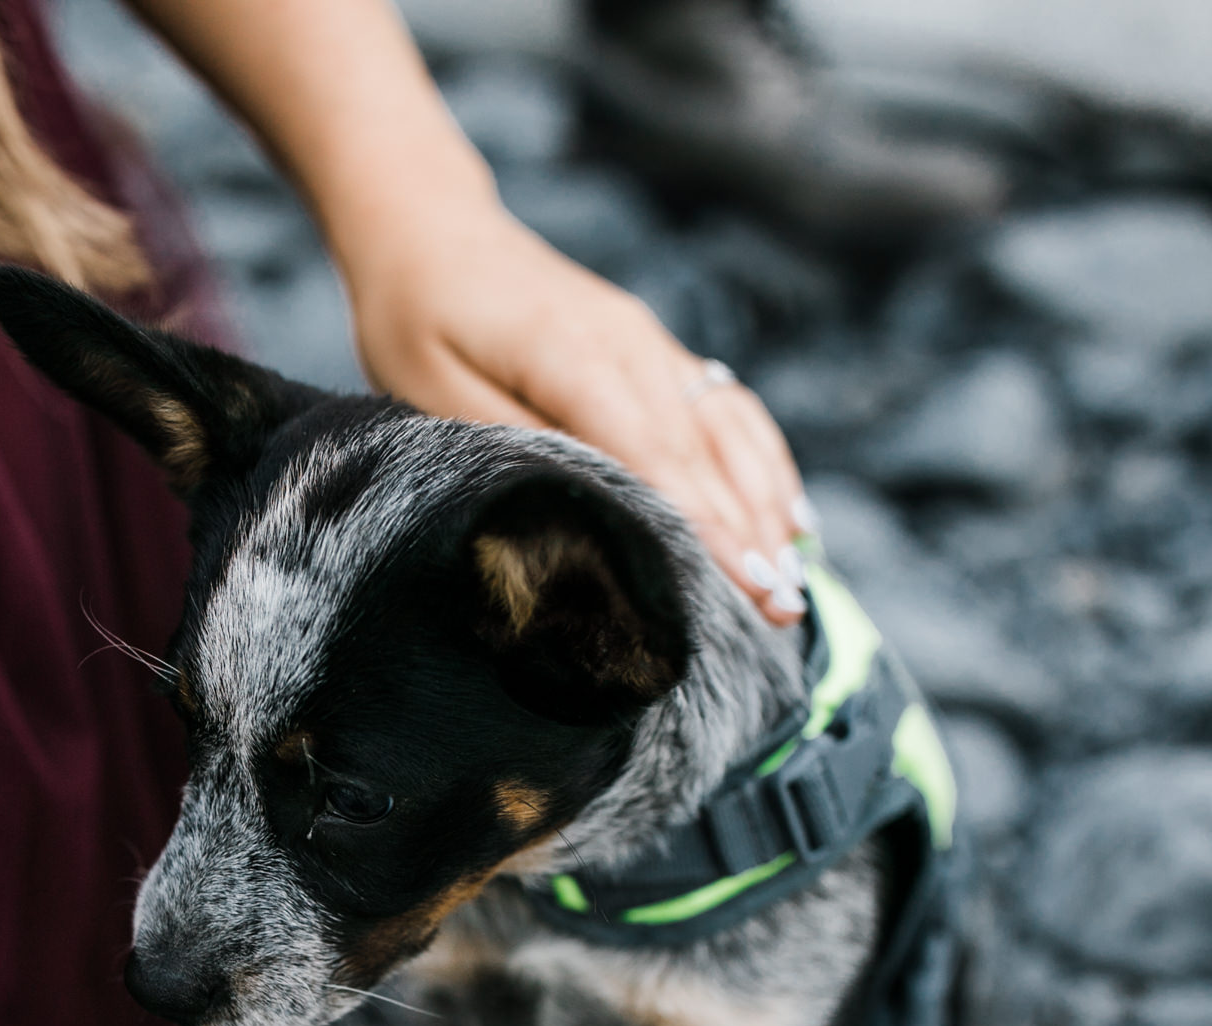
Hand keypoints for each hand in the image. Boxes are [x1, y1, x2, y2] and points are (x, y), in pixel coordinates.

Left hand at [338, 205, 813, 624]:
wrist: (430, 228)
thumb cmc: (417, 315)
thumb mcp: (434, 390)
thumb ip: (512, 447)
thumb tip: (580, 510)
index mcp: (572, 354)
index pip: (657, 457)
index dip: (706, 528)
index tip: (748, 586)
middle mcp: (628, 344)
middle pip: (705, 452)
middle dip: (750, 534)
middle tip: (783, 610)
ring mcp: (648, 341)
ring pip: (729, 428)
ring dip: (766, 503)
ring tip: (794, 577)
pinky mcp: (650, 348)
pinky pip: (724, 409)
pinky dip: (760, 462)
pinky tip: (785, 514)